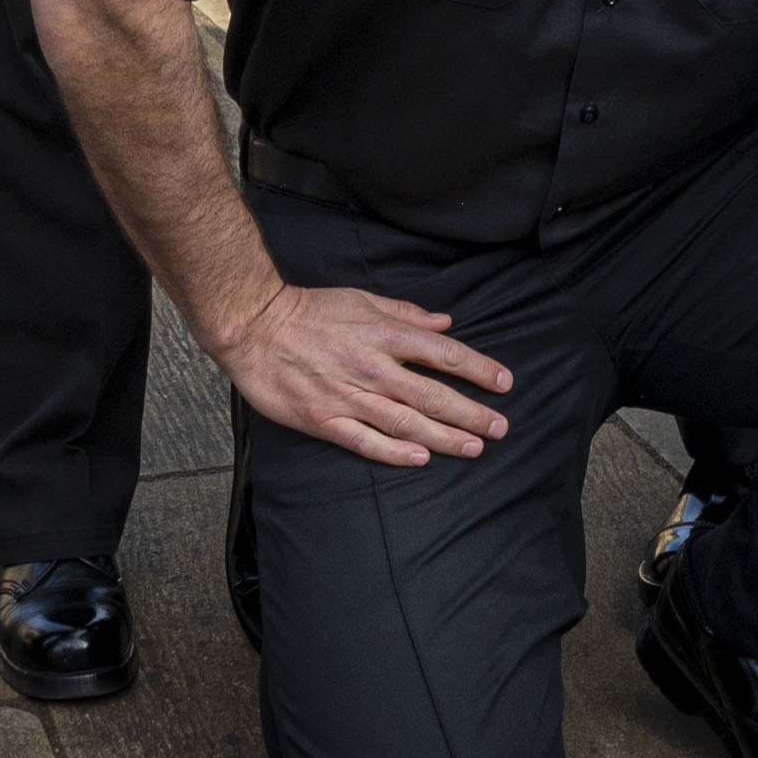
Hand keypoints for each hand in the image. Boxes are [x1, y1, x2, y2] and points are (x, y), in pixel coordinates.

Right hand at [214, 280, 513, 466]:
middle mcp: (374, 367)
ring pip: (407, 421)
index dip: (478, 369)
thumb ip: (406, 313)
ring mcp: (349, 397)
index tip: (504, 383)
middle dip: (472, 412)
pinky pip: (366, 441)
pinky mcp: (325, 420)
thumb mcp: (362, 299)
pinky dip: (395, 451)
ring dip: (445, 437)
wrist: (253, 327)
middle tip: (501, 427)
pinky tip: (421, 458)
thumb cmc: (308, 310)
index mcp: (385, 334)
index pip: (444, 354)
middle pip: (434, 394)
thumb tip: (444, 323)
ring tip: (474, 448)